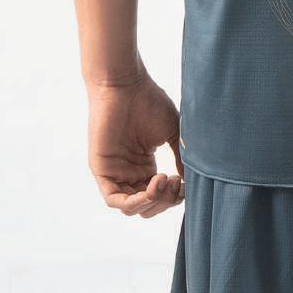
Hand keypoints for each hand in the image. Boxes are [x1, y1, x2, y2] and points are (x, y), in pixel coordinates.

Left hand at [87, 68, 184, 217]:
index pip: (160, 196)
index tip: (186, 183)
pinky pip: (115, 199)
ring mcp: (115, 173)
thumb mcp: (172, 132)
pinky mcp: (102, 171)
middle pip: (147, 206)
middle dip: (165, 201)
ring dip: (152, 201)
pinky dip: (134, 201)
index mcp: (144, 166)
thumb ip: (180, 157)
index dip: (174, 197)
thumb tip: (191, 182)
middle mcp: (129, 172)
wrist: (125, 84)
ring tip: (164, 180)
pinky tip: (151, 186)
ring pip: (132, 207)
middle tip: (176, 182)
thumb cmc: (148, 101)